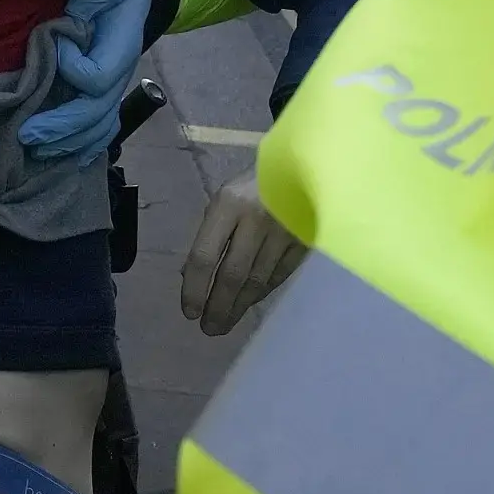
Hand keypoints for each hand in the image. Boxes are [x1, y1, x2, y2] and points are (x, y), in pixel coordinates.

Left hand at [21, 0, 153, 162]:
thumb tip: (74, 19)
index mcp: (122, 47)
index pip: (97, 77)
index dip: (72, 68)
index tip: (54, 44)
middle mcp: (121, 73)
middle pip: (95, 115)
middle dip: (60, 128)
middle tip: (26, 135)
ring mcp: (116, 85)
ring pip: (99, 128)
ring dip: (69, 143)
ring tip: (38, 151)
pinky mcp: (107, 91)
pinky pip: (102, 128)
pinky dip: (85, 146)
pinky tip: (66, 157)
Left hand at [180, 184, 307, 335]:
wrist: (303, 165)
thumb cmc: (253, 184)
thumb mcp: (225, 199)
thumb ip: (210, 235)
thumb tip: (190, 277)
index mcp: (228, 204)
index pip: (204, 256)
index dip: (194, 288)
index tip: (189, 311)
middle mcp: (255, 219)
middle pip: (232, 275)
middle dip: (217, 306)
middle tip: (209, 328)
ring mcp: (283, 232)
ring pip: (257, 281)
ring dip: (238, 307)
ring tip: (225, 323)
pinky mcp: (304, 241)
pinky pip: (278, 276)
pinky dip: (262, 293)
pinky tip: (250, 304)